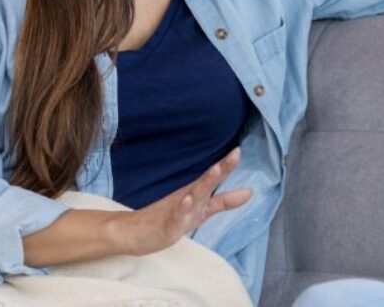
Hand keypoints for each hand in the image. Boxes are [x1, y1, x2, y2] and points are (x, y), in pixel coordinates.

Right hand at [111, 147, 251, 256]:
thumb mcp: (201, 211)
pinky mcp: (167, 227)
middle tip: (236, 153)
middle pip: (207, 182)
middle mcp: (188, 198)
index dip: (227, 166)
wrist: (132, 232)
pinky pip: (176, 217)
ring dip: (204, 183)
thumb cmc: (169, 218)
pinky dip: (182, 209)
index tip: (239, 150)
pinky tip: (188, 199)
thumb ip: (224, 202)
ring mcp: (177, 211)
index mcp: (196, 194)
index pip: (214, 177)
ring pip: (193, 196)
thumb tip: (251, 192)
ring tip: (216, 170)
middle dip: (222, 169)